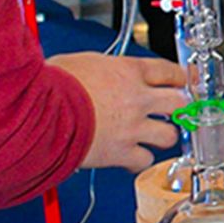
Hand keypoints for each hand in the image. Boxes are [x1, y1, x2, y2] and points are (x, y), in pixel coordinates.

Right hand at [49, 51, 187, 171]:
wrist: (42, 112)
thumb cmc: (54, 84)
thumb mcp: (82, 62)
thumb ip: (103, 69)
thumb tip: (101, 72)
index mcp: (129, 71)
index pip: (168, 71)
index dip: (179, 77)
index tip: (181, 81)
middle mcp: (137, 98)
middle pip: (178, 102)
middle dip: (179, 106)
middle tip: (176, 109)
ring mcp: (132, 127)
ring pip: (168, 135)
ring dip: (163, 136)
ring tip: (154, 136)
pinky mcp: (121, 152)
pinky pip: (144, 160)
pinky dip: (139, 160)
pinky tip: (131, 157)